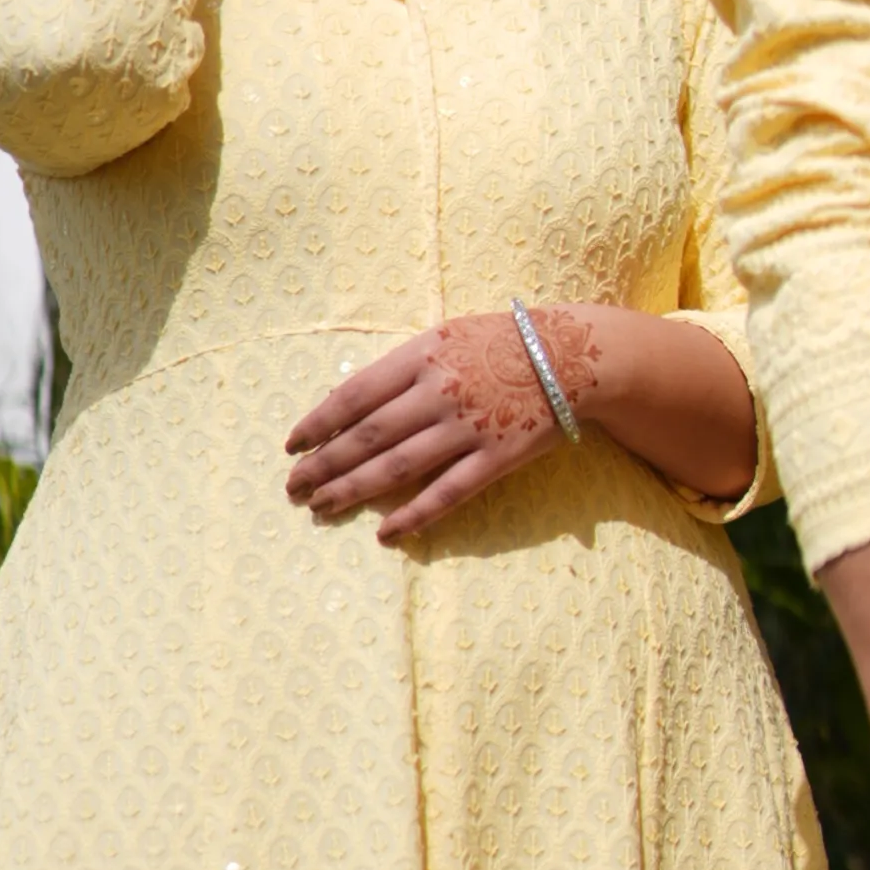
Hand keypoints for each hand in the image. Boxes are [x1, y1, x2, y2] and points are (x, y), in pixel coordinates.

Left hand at [283, 307, 598, 542]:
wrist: (576, 356)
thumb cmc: (502, 343)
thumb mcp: (446, 336)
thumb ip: (402, 367)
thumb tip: (349, 402)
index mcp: (422, 356)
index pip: (355, 394)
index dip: (319, 423)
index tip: (293, 446)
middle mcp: (440, 391)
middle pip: (368, 435)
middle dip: (324, 464)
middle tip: (294, 488)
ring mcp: (468, 427)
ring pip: (398, 466)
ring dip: (354, 490)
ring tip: (321, 507)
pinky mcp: (497, 457)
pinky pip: (448, 492)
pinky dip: (415, 515)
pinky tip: (386, 533)